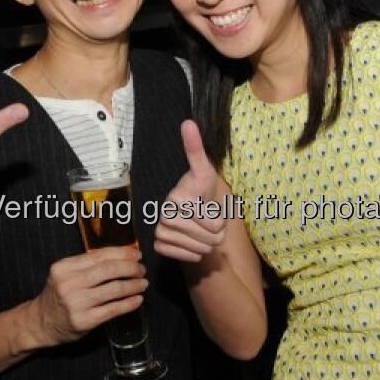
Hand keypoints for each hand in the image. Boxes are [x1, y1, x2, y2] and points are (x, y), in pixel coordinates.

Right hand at [29, 246, 147, 346]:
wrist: (41, 322)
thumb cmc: (59, 295)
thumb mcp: (65, 274)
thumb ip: (87, 265)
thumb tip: (123, 256)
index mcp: (64, 267)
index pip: (99, 255)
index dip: (122, 253)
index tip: (137, 254)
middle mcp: (68, 283)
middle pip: (108, 270)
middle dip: (131, 268)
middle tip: (142, 270)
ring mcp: (76, 303)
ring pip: (114, 289)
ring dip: (133, 285)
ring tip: (143, 284)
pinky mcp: (84, 321)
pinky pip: (113, 309)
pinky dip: (129, 303)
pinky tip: (138, 299)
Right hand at [154, 121, 227, 262]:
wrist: (188, 212)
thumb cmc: (200, 191)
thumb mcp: (204, 171)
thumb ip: (196, 149)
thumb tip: (188, 122)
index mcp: (176, 199)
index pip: (215, 224)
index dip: (221, 219)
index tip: (211, 208)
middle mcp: (163, 216)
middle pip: (209, 239)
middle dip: (215, 233)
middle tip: (207, 221)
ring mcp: (159, 232)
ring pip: (201, 250)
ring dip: (206, 243)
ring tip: (200, 230)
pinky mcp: (159, 247)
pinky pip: (188, 257)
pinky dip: (195, 252)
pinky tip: (190, 240)